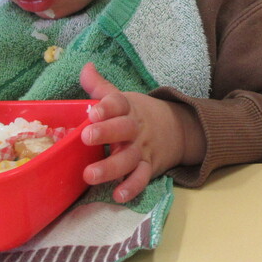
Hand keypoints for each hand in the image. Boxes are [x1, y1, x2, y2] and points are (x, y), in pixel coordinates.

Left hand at [78, 62, 205, 202]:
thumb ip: (100, 87)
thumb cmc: (136, 114)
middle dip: (106, 133)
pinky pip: (142, 178)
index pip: (118, 103)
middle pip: (123, 129)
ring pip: (129, 158)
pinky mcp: (148, 168)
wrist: (177, 129)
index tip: (93, 112)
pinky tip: (117, 195)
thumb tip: (85, 66)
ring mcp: (142, 149)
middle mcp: (135, 128)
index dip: (106, 107)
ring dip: (110, 167)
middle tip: (86, 137)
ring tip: (89, 175)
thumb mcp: (122, 98)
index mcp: (127, 108)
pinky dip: (132, 187)